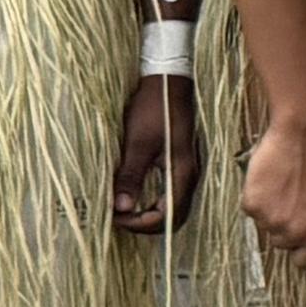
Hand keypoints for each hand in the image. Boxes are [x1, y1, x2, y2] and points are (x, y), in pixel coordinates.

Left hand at [114, 76, 202, 234]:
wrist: (168, 82)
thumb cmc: (155, 108)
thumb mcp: (138, 142)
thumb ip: (131, 176)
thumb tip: (121, 207)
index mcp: (182, 172)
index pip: (168, 215)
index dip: (141, 223)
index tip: (116, 217)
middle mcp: (189, 175)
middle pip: (174, 216)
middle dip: (146, 223)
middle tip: (118, 217)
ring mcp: (186, 170)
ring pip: (172, 206)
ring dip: (149, 213)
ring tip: (123, 208)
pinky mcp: (180, 163)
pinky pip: (170, 193)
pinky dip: (153, 201)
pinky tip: (135, 194)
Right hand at [243, 114, 305, 266]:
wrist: (303, 134)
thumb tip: (304, 239)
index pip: (305, 262)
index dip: (299, 251)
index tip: (296, 244)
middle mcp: (298, 232)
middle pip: (281, 243)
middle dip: (282, 226)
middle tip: (288, 200)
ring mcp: (274, 221)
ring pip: (264, 225)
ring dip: (269, 210)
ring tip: (281, 185)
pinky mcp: (254, 206)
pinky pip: (250, 209)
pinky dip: (255, 196)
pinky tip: (268, 179)